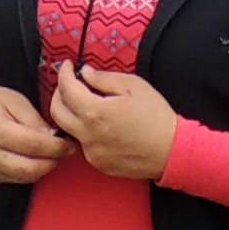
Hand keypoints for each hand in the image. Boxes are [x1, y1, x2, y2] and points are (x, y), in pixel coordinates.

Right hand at [0, 84, 75, 185]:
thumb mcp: (13, 100)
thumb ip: (34, 119)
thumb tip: (53, 137)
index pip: (34, 145)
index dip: (57, 146)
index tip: (68, 143)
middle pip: (30, 168)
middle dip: (53, 161)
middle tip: (63, 151)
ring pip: (25, 177)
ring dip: (43, 168)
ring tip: (51, 154)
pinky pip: (16, 180)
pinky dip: (31, 172)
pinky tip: (36, 159)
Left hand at [46, 62, 182, 181]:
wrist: (172, 150)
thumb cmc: (156, 117)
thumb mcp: (133, 86)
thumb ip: (104, 78)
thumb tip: (85, 73)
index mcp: (95, 112)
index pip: (66, 89)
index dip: (63, 73)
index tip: (67, 66)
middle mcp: (88, 135)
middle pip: (56, 112)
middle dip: (58, 93)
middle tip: (69, 83)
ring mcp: (91, 152)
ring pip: (68, 129)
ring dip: (71, 113)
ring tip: (85, 103)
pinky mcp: (98, 163)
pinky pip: (82, 143)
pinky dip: (85, 130)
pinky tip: (101, 124)